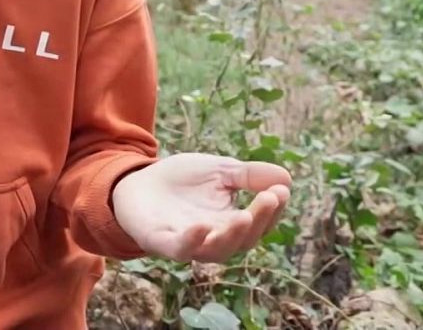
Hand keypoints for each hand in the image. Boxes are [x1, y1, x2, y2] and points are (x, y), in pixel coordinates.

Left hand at [111, 153, 291, 262]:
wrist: (136, 182)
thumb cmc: (182, 181)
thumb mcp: (220, 171)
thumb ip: (249, 176)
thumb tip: (286, 179)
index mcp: (230, 224)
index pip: (258, 224)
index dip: (272, 210)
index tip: (281, 191)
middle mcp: (213, 239)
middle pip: (242, 241)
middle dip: (259, 221)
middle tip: (270, 198)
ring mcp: (187, 242)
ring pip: (215, 251)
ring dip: (231, 235)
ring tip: (244, 216)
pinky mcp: (160, 241)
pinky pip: (178, 249)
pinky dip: (191, 241)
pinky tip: (201, 226)